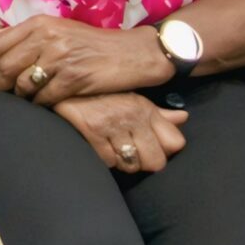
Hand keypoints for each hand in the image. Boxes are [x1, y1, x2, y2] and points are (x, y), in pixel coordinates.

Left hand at [0, 18, 169, 104]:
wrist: (134, 53)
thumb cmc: (94, 44)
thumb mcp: (60, 30)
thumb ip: (31, 36)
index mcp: (40, 23)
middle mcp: (47, 37)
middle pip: (6, 65)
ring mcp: (61, 58)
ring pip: (24, 83)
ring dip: (20, 96)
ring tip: (22, 100)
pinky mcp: (75, 78)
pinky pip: (45, 97)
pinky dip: (40, 104)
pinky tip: (43, 104)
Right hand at [52, 91, 188, 172]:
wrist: (61, 80)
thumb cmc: (100, 92)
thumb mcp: (132, 97)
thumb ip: (158, 113)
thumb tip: (183, 118)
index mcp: (146, 108)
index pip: (176, 142)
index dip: (164, 150)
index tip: (151, 146)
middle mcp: (133, 116)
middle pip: (156, 162)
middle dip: (143, 161)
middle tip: (128, 151)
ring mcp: (112, 124)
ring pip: (130, 165)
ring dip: (121, 160)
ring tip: (110, 146)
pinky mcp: (92, 131)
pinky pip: (107, 161)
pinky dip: (102, 157)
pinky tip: (95, 143)